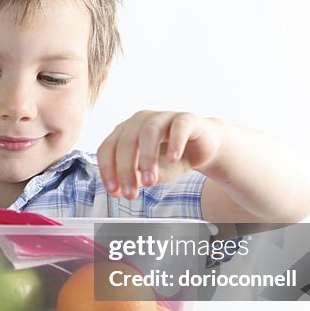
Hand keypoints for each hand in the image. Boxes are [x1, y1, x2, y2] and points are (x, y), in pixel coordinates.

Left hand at [97, 111, 223, 198]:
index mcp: (125, 132)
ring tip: (151, 182)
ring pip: (149, 132)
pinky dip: (175, 143)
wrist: (202, 149)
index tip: (113, 191)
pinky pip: (178, 127)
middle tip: (132, 194)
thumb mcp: (150, 173)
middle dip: (126, 170)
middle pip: (126, 141)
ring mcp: (163, 116)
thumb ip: (133, 179)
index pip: (107, 148)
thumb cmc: (171, 158)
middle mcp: (140, 120)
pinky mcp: (186, 118)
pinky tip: (173, 159)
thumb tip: (117, 191)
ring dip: (147, 158)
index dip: (107, 170)